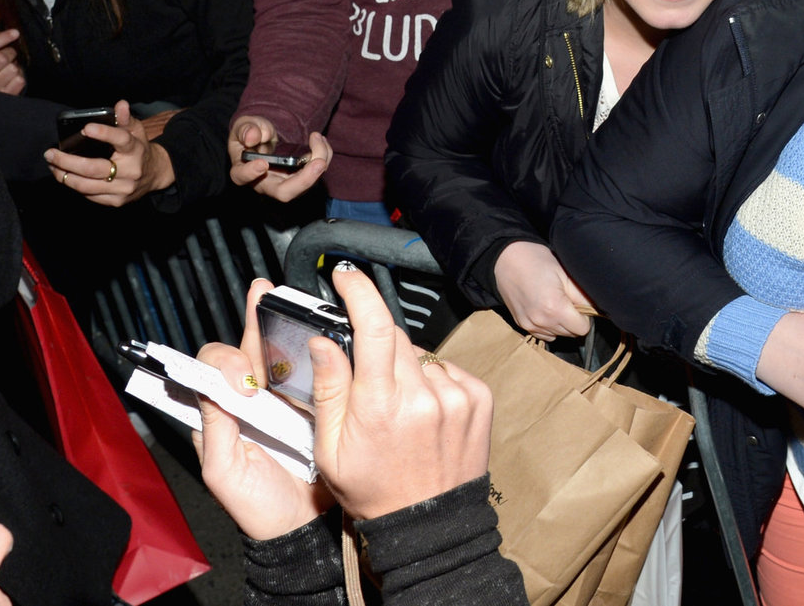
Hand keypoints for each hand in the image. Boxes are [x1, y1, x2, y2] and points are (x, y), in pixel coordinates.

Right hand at [0, 11, 23, 93]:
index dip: (0, 39)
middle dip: (10, 54)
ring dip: (15, 67)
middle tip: (9, 55)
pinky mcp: (2, 97)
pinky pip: (19, 82)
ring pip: (13, 71)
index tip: (15, 32)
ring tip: (8, 68)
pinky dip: (20, 78)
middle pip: (2, 59)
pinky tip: (11, 79)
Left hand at [44, 100, 174, 206]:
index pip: (121, 140)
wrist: (155, 174)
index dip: (104, 134)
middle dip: (66, 161)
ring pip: (86, 186)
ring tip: (52, 165)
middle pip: (93, 168)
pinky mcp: (116, 201)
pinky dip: (74, 185)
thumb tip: (120, 104)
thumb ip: (125, 118)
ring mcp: (123, 189)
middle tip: (50, 154)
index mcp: (136, 150)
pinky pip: (89, 195)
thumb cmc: (138, 149)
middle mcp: (131, 171)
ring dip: (64, 176)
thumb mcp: (136, 131)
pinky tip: (65, 176)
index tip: (86, 128)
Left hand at [194, 280, 334, 540]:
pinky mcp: (314, 404)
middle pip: (246, 353)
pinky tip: (312, 324)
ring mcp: (283, 402)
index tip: (241, 377)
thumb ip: (215, 431)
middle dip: (252, 321)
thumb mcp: (224, 473)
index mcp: (221, 417)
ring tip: (277, 294)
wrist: (304, 528)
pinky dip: (310, 347)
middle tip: (262, 297)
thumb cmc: (258, 507)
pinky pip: (309, 371)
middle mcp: (249, 405)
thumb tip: (212, 388)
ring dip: (278, 323)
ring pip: (276, 355)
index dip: (223, 363)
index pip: (212, 373)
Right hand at [228, 115, 330, 201]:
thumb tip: (253, 137)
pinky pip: (316, 172)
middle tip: (319, 162)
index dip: (251, 173)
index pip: (243, 177)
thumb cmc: (251, 133)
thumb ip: (246, 129)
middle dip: (305, 180)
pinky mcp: (301, 177)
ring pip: (306, 184)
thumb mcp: (244, 125)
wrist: (264, 137)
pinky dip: (323, 155)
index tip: (261, 163)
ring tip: (317, 138)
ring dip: (319, 161)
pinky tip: (320, 140)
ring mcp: (285, 182)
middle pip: (284, 192)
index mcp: (243, 170)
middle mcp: (265, 182)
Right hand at [311, 264, 493, 520]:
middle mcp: (424, 395)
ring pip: (422, 356)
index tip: (347, 276)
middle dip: (376, 344)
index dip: (360, 292)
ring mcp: (457, 395)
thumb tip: (323, 339)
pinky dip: (433, 381)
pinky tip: (425, 412)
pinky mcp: (480, 398)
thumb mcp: (331, 449)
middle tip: (367, 375)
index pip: (375, 327)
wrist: (429, 526)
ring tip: (399, 409)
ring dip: (406, 369)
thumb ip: (328, 388)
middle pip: (397, 338)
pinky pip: (447, 370)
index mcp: (381, 405)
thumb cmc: (374, 491)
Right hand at [492, 241, 592, 340]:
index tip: (580, 304)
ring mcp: (529, 325)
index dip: (585, 316)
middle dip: (574, 320)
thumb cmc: (537, 261)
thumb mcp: (565, 273)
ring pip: (557, 335)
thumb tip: (596, 309)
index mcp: (555, 308)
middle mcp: (541, 321)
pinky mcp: (522, 324)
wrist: (506, 259)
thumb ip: (582, 296)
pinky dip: (548, 326)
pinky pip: (543, 334)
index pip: (582, 329)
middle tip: (568, 300)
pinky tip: (546, 308)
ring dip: (561, 324)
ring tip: (556, 302)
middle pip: (570, 334)